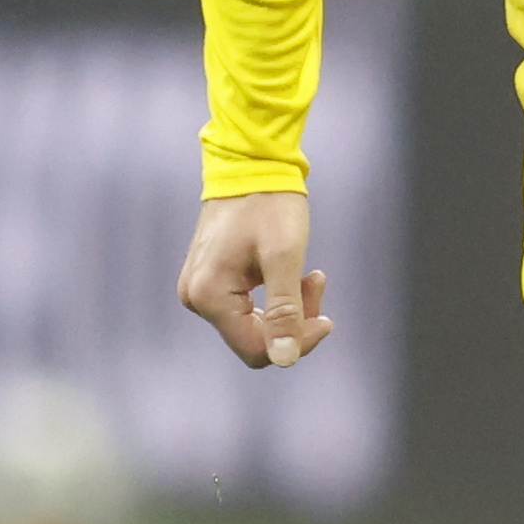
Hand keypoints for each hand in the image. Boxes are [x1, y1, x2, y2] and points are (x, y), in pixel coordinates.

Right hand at [178, 191, 331, 369]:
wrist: (250, 164)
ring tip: (310, 276)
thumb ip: (284, 310)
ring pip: (252, 325)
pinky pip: (246, 307)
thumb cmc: (269, 204)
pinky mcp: (210, 282)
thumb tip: (284, 359)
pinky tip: (292, 273)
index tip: (327, 318)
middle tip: (317, 284)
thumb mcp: (284, 257)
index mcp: (209, 295)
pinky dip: (275, 296)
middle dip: (293, 321)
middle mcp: (196, 298)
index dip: (296, 343)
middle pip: (254, 340)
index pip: (256, 349)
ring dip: (288, 307)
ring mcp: (200, 290)